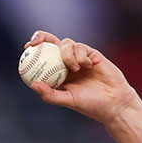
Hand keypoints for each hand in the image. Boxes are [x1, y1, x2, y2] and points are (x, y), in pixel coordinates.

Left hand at [23, 31, 141, 127]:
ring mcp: (79, 57)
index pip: (43, 57)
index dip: (34, 49)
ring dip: (67, 54)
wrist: (114, 102)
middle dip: (42, 37)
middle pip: (52, 44)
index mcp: (58, 74)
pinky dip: (81, 55)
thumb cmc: (91, 105)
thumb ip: (50, 94)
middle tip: (36, 41)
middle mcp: (67, 63)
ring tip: (74, 68)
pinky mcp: (92, 54)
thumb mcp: (68, 100)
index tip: (27, 47)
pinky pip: (81, 47)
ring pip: (67, 44)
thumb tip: (33, 85)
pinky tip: (86, 65)